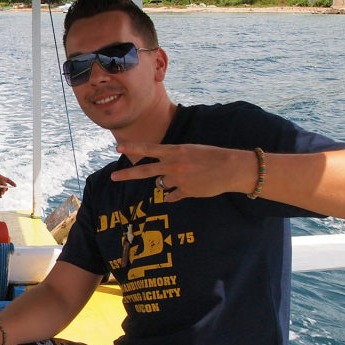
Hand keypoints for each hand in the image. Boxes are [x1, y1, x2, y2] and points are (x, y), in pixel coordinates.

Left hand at [0, 172, 16, 197]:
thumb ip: (0, 181)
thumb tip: (5, 186)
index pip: (7, 180)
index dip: (11, 183)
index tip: (15, 186)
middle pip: (4, 187)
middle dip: (5, 189)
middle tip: (3, 191)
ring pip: (1, 190)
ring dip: (2, 192)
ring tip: (1, 194)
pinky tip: (0, 196)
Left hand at [111, 142, 255, 201]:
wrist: (230, 168)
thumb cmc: (211, 156)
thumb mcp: (189, 150)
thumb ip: (173, 157)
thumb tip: (160, 172)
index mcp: (175, 151)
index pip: (149, 148)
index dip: (132, 148)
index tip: (118, 147)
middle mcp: (173, 165)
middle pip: (145, 170)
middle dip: (127, 174)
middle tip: (113, 177)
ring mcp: (178, 179)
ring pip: (161, 184)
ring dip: (166, 182)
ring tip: (184, 176)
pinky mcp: (185, 192)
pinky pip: (171, 196)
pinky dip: (173, 195)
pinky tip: (181, 191)